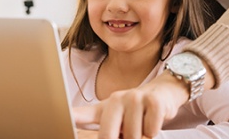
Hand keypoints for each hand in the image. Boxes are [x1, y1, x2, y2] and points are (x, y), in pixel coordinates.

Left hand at [73, 71, 188, 138]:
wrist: (162, 94)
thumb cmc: (132, 109)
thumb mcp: (109, 113)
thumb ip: (88, 118)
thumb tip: (70, 118)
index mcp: (106, 104)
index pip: (85, 116)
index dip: (73, 118)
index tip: (65, 119)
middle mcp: (119, 99)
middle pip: (111, 137)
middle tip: (126, 133)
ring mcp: (137, 98)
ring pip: (134, 136)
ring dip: (140, 137)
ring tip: (141, 125)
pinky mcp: (154, 102)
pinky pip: (151, 131)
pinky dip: (153, 131)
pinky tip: (152, 120)